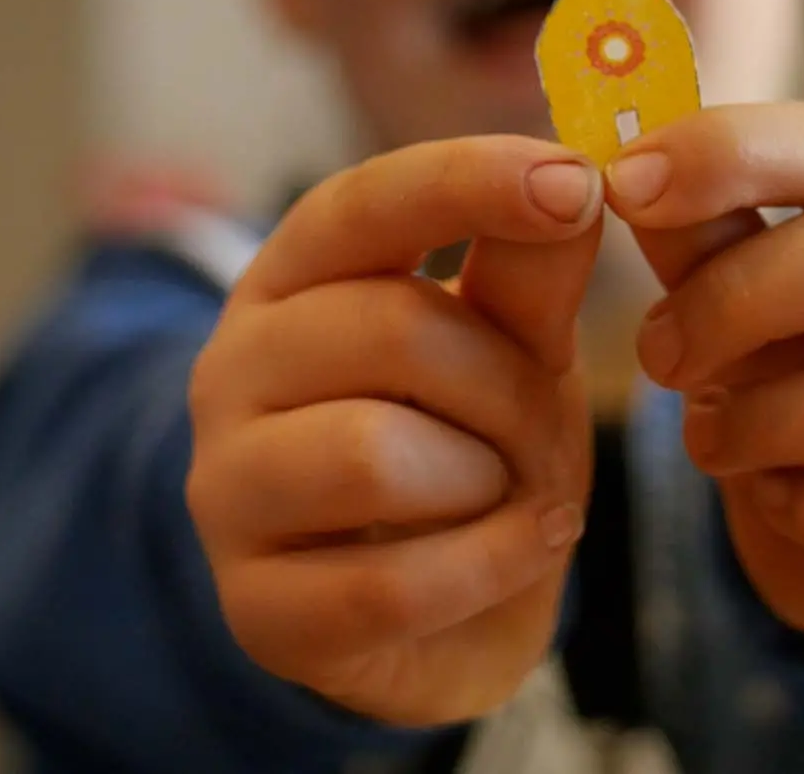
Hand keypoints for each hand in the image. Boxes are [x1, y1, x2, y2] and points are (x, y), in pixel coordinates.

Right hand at [187, 136, 603, 724]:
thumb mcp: (513, 355)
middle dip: (508, 384)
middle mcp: (230, 371)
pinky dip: (488, 568)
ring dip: (486, 480)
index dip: (465, 183)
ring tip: (510, 496)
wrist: (442, 626)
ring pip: (372, 455)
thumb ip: (529, 278)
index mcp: (288, 283)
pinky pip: (387, 585)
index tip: (576, 183)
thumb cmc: (465, 457)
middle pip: (388, 330)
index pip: (359, 206)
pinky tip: (518, 551)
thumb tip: (575, 176)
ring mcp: (227, 492)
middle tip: (543, 429)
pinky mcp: (254, 609)